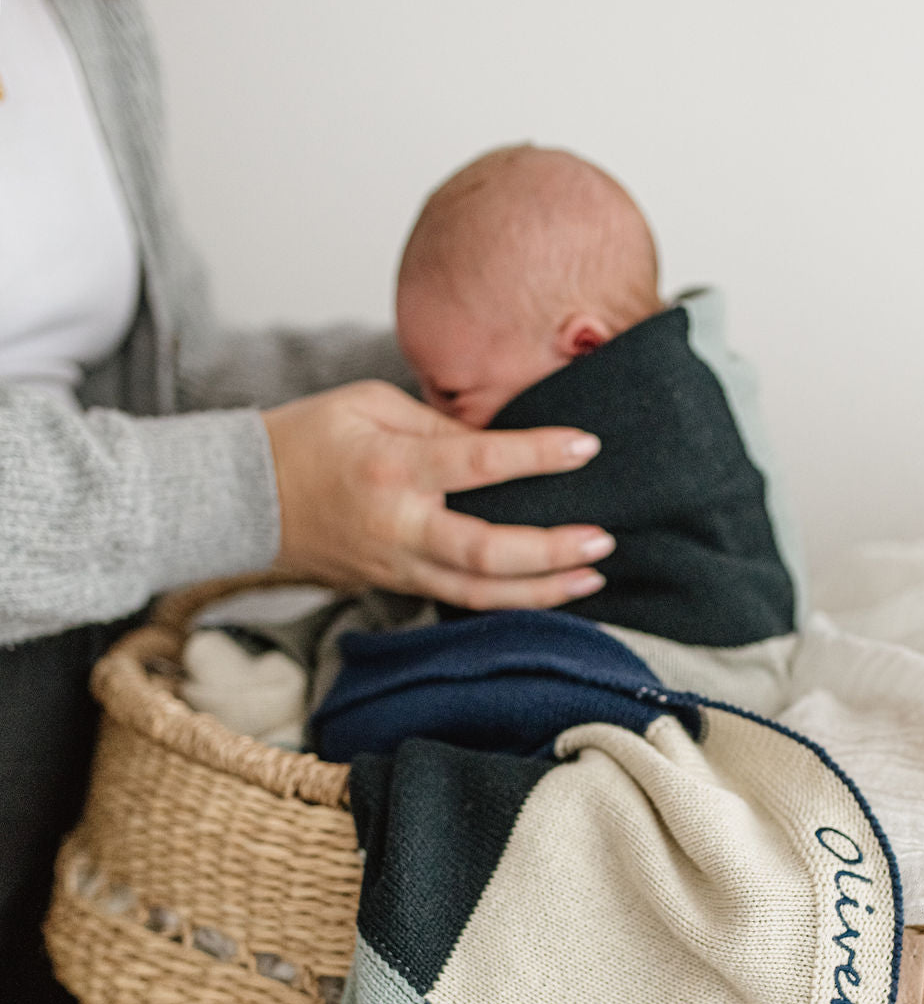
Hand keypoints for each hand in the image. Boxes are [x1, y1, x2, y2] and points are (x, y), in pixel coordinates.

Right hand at [262, 380, 614, 608]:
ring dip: (542, 590)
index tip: (586, 447)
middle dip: (550, 551)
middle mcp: (397, 524)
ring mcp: (396, 564)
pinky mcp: (394, 585)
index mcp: (391, 466)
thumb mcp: (369, 403)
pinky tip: (547, 591)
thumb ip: (438, 424)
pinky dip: (508, 600)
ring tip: (592, 578)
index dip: (538, 455)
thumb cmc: (306, 438)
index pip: (478, 463)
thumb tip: (499, 443)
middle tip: (602, 539)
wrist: (241, 499)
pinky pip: (459, 600)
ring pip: (478, 593)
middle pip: (485, 552)